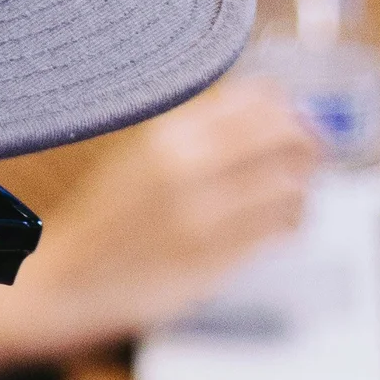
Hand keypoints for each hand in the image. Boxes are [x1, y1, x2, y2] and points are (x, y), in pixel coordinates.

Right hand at [0, 76, 323, 379]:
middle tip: (313, 154)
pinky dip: (294, 221)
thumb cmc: (110, 218)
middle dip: (308, 144)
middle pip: (283, 138)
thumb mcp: (144, 156)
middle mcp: (187, 169)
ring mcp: (203, 216)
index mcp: (167, 135)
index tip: (296, 119)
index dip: (287, 110)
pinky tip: (285, 223)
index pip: (255, 101)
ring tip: (295, 194)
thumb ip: (200, 131)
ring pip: (290, 185)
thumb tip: (269, 102)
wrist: (66, 278)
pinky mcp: (214, 259)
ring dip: (303, 187)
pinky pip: (279, 230)